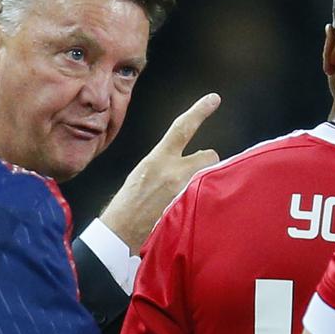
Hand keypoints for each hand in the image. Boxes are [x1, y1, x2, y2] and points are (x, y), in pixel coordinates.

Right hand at [100, 93, 221, 252]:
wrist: (120, 235)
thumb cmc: (127, 207)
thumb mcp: (141, 177)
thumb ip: (164, 167)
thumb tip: (181, 166)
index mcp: (157, 160)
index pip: (182, 128)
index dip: (199, 111)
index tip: (214, 98)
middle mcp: (174, 172)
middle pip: (209, 155)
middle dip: (207, 163)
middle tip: (195, 179)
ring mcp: (185, 191)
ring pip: (212, 178)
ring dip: (206, 185)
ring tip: (190, 200)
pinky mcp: (192, 209)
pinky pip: (211, 199)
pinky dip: (206, 204)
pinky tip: (194, 214)